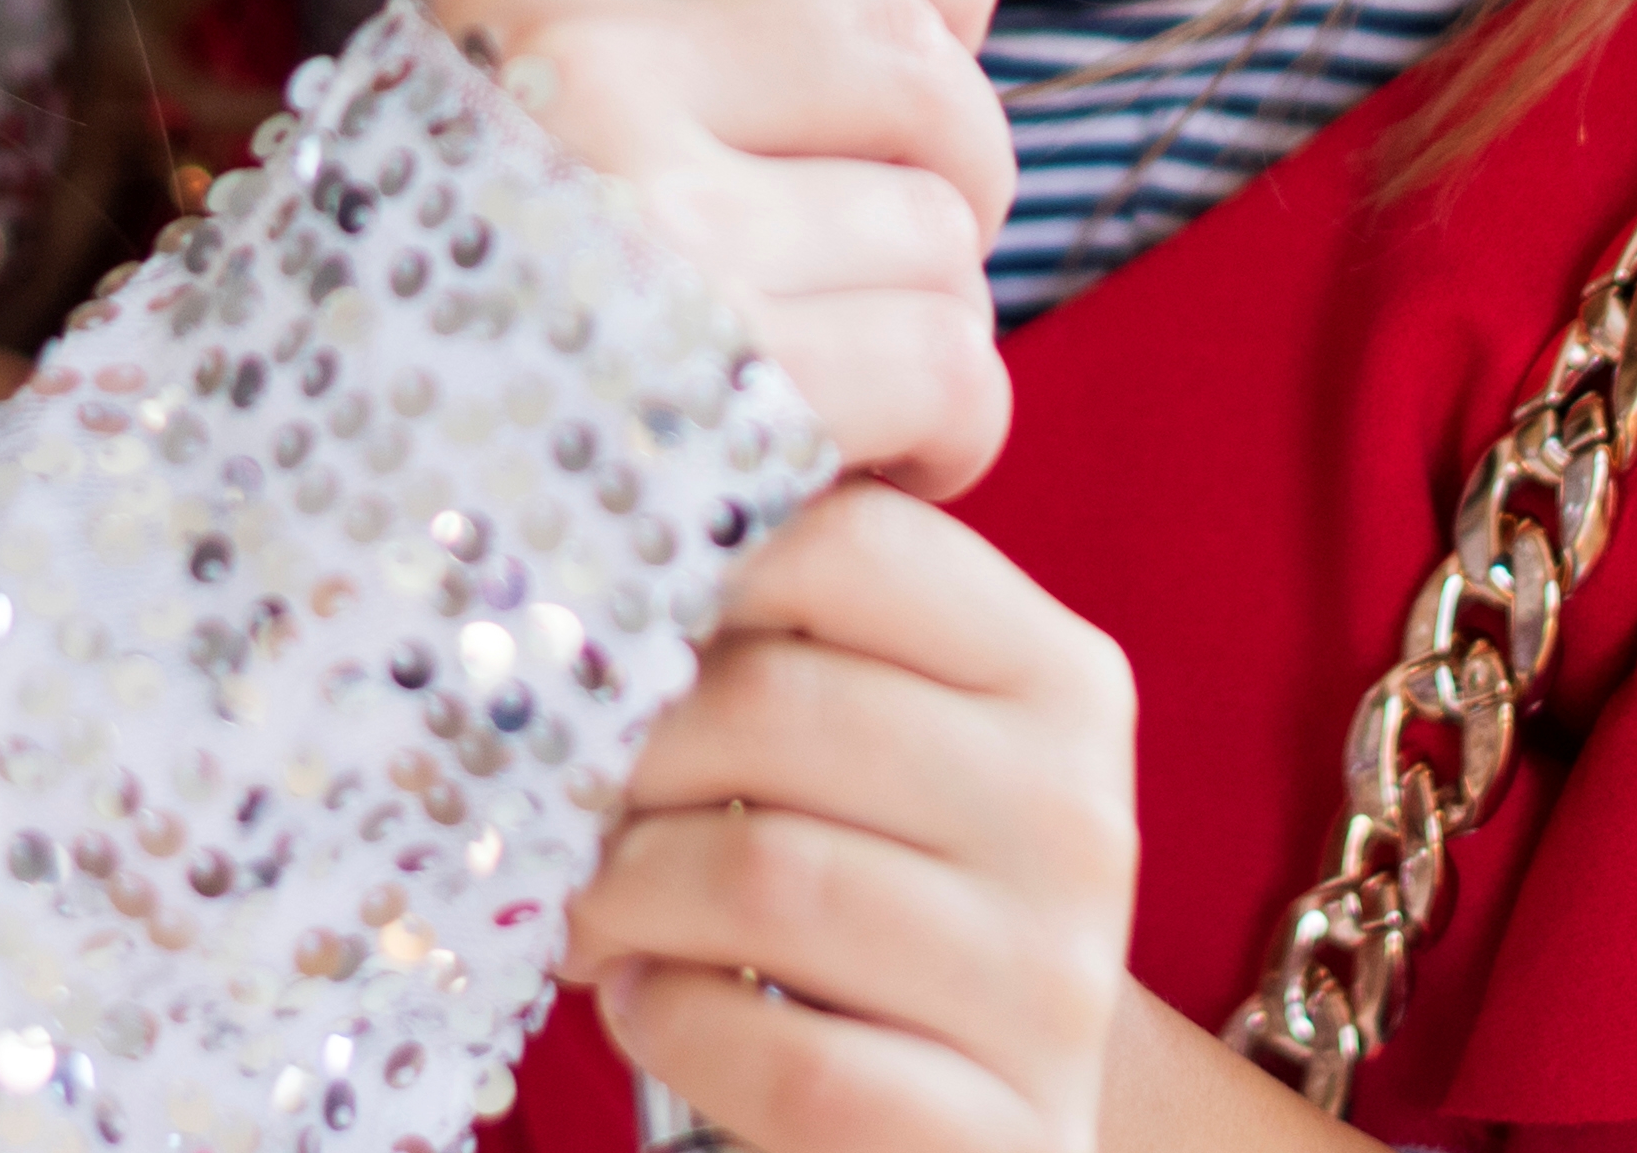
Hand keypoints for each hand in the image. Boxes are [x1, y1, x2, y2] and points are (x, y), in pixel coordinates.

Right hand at [416, 0, 1013, 493]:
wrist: (281, 563)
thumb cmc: (412, 347)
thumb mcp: (476, 120)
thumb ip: (640, 35)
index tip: (930, 56)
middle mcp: (582, 74)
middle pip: (914, 56)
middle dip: (957, 169)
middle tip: (902, 260)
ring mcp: (654, 232)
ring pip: (939, 223)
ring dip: (937, 320)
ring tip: (855, 387)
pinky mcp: (724, 388)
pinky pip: (948, 359)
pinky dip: (952, 432)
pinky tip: (881, 469)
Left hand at [571, 486, 1137, 1152]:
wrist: (987, 1122)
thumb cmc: (881, 897)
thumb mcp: (877, 747)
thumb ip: (791, 635)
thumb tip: (593, 553)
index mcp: (1060, 676)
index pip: (850, 543)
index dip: (691, 579)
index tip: (616, 647)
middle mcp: (1078, 814)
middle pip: (774, 703)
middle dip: (620, 762)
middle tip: (559, 811)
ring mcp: (1049, 982)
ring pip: (762, 874)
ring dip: (620, 898)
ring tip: (592, 916)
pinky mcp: (999, 1131)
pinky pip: (782, 1055)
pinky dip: (672, 1024)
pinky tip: (653, 1006)